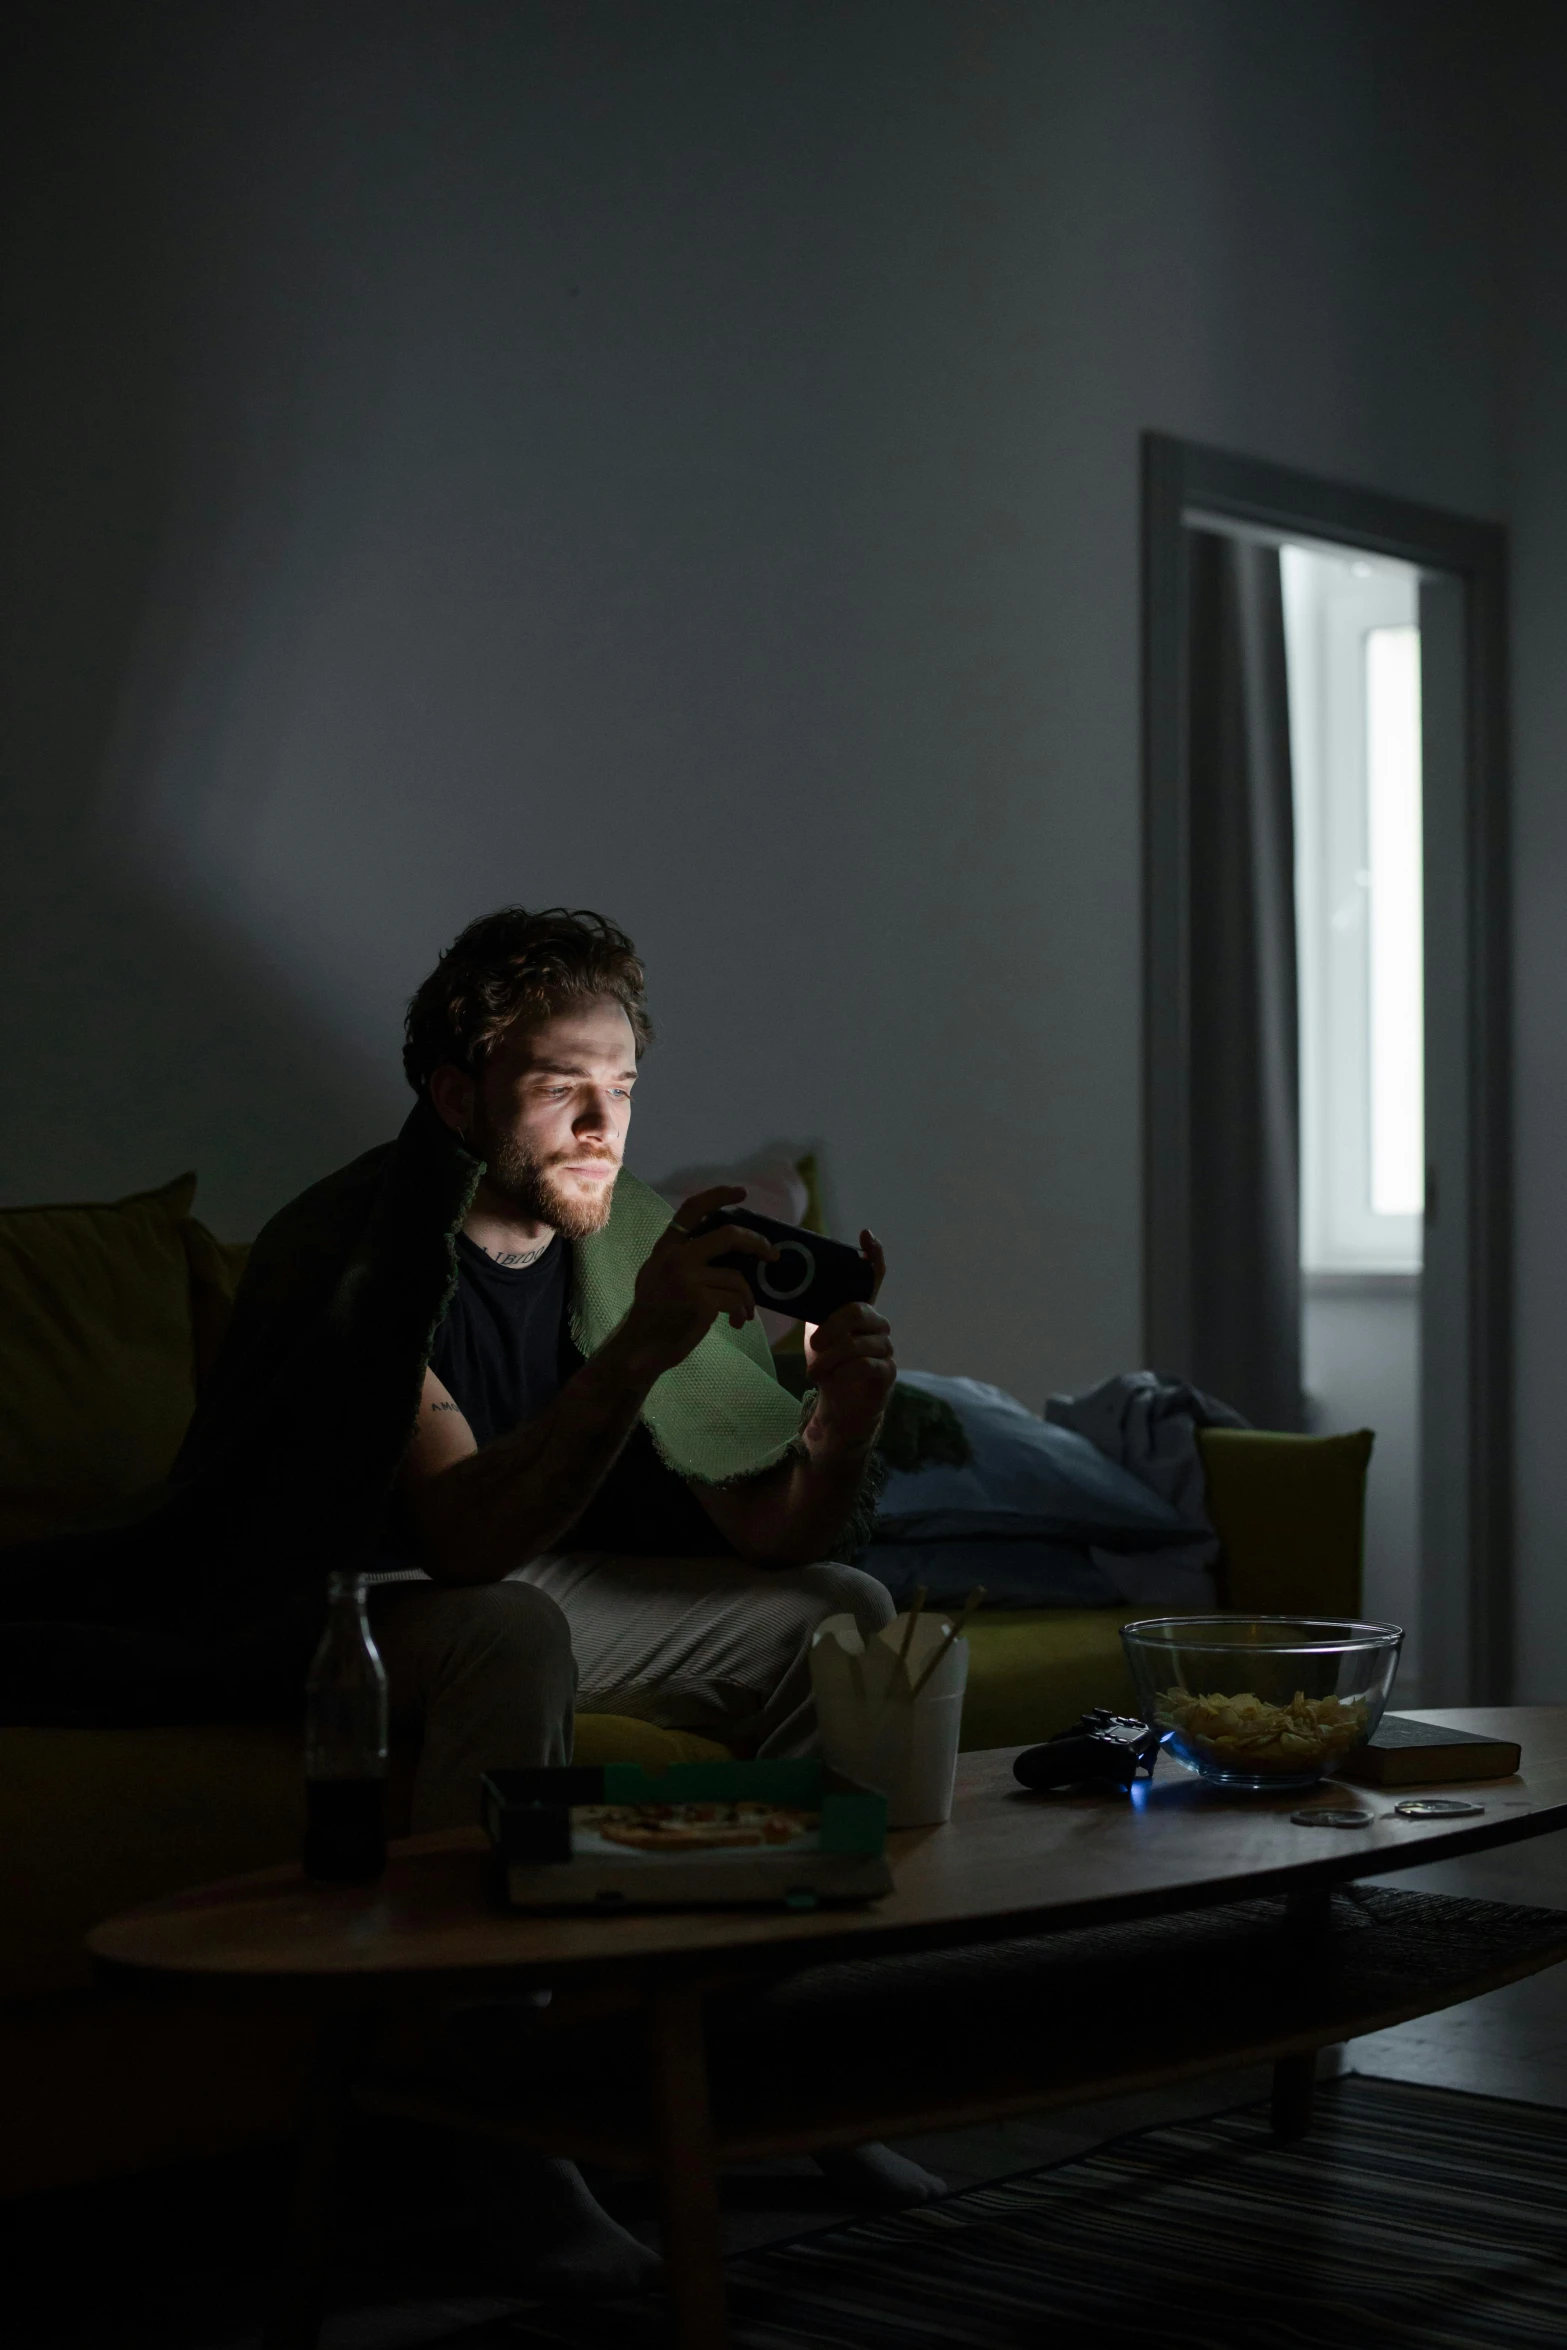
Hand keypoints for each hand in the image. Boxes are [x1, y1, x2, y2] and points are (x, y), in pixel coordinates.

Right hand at [614, 1186, 777, 1380]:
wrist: (642, 1347)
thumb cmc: (655, 1313)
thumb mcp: (659, 1274)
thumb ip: (684, 1257)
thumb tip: (727, 1250)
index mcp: (667, 1247)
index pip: (692, 1209)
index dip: (718, 1195)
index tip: (741, 1192)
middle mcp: (676, 1258)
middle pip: (728, 1236)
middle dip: (757, 1243)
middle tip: (773, 1255)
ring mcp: (687, 1279)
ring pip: (737, 1278)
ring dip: (748, 1298)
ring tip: (745, 1311)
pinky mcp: (700, 1302)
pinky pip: (735, 1301)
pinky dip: (742, 1312)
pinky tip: (737, 1323)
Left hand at [803, 1231, 894, 1454]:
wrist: (839, 1404)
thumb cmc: (829, 1365)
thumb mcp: (816, 1334)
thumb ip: (815, 1311)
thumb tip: (785, 1285)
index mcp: (860, 1310)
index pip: (874, 1276)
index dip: (873, 1255)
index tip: (865, 1235)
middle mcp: (878, 1324)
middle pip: (859, 1311)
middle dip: (832, 1327)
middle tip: (814, 1345)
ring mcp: (886, 1347)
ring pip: (858, 1342)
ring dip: (831, 1358)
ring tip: (815, 1371)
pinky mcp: (887, 1371)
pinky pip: (865, 1364)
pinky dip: (843, 1372)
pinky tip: (833, 1380)